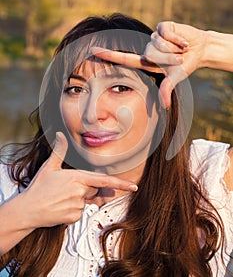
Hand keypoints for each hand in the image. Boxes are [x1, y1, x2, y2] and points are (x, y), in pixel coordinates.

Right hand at [21, 132, 137, 227]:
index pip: (103, 180)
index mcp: (77, 177)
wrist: (27, 210)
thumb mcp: (49, 166)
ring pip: (86, 201)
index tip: (133, 186)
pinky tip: (61, 206)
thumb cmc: (39, 187)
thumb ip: (59, 150)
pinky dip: (73, 209)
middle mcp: (80, 192)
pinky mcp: (74, 217)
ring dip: (78, 199)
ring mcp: (77, 206)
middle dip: (85, 188)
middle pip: (93, 189)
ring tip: (61, 197)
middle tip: (66, 188)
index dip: (120, 183)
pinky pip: (80, 211)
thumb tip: (59, 134)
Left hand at [91, 22, 207, 107]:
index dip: (108, 55)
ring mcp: (154, 36)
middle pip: (150, 55)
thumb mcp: (175, 77)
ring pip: (159, 44)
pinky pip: (166, 34)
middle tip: (179, 59)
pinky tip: (184, 42)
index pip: (124, 58)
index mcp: (146, 61)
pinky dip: (178, 40)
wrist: (200, 50)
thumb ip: (167, 88)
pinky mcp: (162, 26)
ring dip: (175, 50)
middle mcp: (147, 48)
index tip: (93, 50)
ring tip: (181, 50)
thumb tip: (165, 105)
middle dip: (168, 59)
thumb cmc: (184, 65)